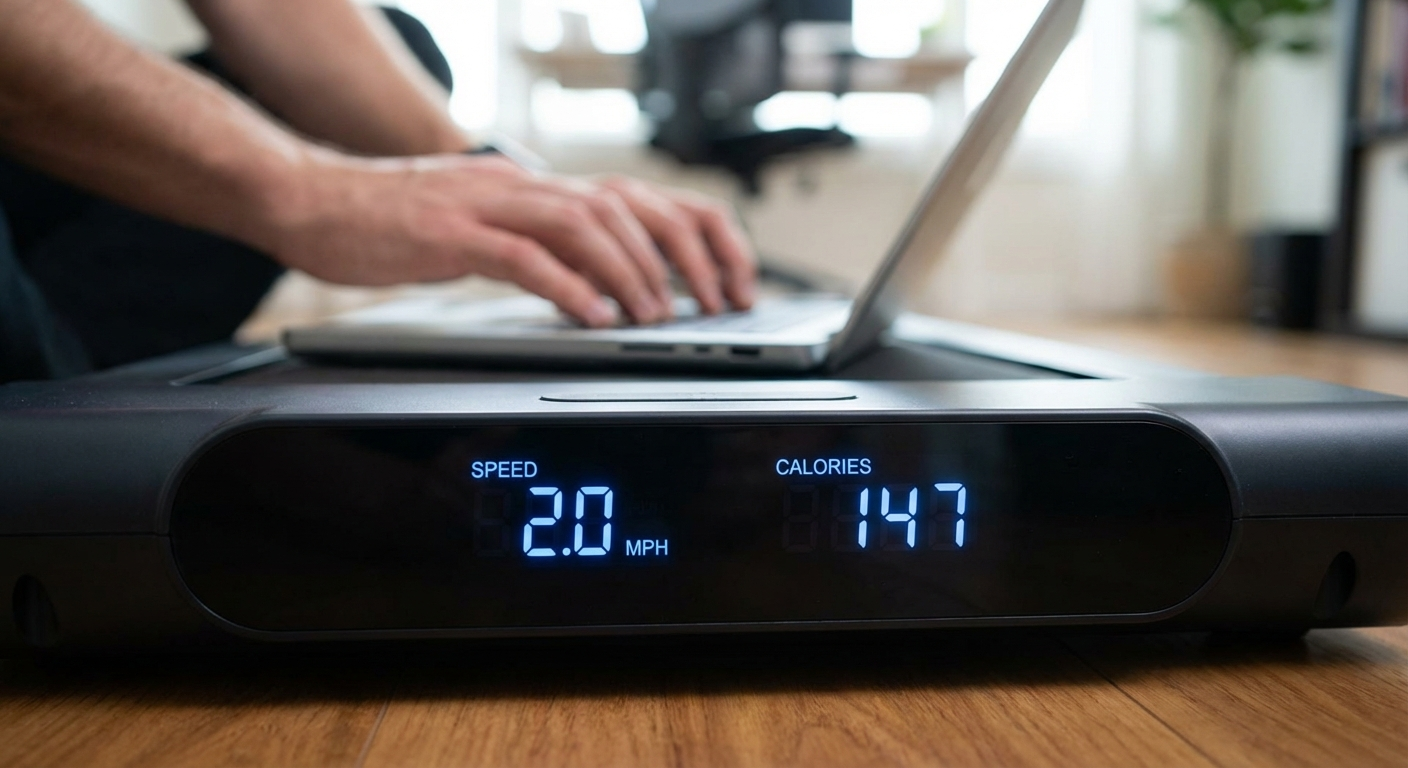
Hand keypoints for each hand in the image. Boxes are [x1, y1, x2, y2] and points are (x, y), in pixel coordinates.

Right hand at [264, 151, 755, 326]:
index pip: (640, 198)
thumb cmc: (395, 222)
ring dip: (631, 274)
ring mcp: (487, 205)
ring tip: (655, 316)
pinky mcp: (450, 235)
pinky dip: (568, 288)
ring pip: (584, 225)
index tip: (726, 281)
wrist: (312, 200)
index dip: (694, 235)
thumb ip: (538, 243)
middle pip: (627, 207)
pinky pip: (524, 257)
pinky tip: (594, 318)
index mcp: (537, 184)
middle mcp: (523, 184)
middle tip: (706, 306)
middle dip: (679, 259)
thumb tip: (596, 280)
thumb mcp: (484, 228)